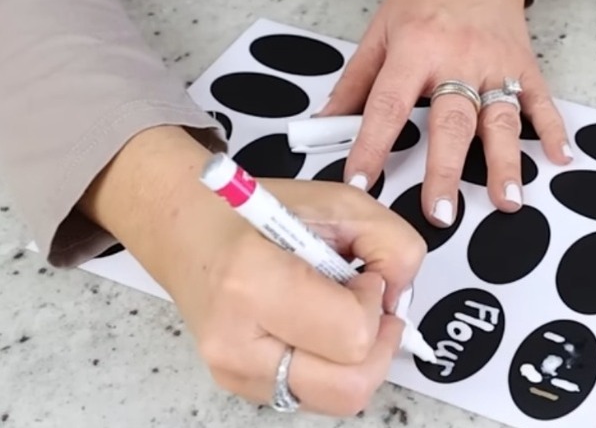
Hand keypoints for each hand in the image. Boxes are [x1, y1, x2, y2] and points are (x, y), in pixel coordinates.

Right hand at [77, 126, 426, 415]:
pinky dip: (335, 366)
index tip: (363, 277)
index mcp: (252, 284)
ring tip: (342, 314)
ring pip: (339, 400)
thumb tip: (402, 293)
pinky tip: (320, 328)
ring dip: (360, 359)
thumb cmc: (250, 213)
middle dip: (379, 344)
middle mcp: (237, 343)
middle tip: (367, 304)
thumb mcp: (336, 203)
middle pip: (350, 388)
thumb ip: (391, 243)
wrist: (185, 232)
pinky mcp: (243, 387)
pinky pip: (317, 395)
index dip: (375, 303)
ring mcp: (236, 374)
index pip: (352, 335)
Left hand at [318, 0, 571, 226]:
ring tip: (506, 201)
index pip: (388, 107)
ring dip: (505, 163)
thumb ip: (356, 82)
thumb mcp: (380, 32)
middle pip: (451, 123)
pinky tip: (560, 158)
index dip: (372, 147)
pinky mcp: (524, 66)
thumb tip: (326, 121)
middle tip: (441, 212)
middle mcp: (458, 62)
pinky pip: (541, 101)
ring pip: (501, 120)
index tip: (362, 181)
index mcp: (415, 51)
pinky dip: (553, 130)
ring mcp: (496, 66)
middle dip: (446, 171)